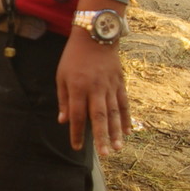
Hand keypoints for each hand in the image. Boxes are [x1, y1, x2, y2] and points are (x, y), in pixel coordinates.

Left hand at [57, 31, 129, 153]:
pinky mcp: (120, 82)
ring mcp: (110, 86)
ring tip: (117, 148)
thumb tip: (64, 121)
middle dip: (101, 137)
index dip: (77, 132)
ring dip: (116, 132)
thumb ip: (64, 99)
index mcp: (78, 87)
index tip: (76, 147)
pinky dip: (126, 118)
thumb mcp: (62, 76)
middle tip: (105, 155)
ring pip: (114, 112)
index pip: (78, 115)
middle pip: (99, 117)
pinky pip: (124, 103)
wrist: (95, 36)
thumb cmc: (74, 57)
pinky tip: (127, 132)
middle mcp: (95, 88)